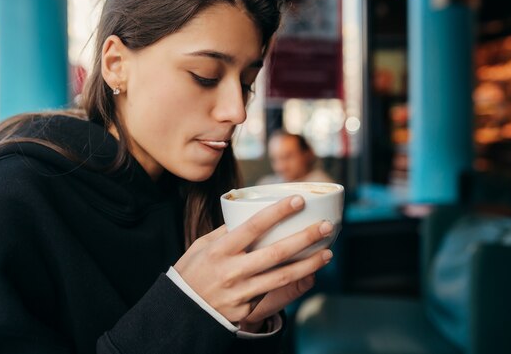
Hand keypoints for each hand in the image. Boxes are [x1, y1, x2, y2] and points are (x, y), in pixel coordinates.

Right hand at [173, 195, 332, 324]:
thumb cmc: (192, 271)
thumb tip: (247, 215)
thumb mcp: (201, 246)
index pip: (253, 226)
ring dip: (309, 264)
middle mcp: (232, 270)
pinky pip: (273, 292)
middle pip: (276, 253)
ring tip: (327, 253)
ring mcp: (241, 291)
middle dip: (305, 238)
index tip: (298, 201)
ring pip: (282, 276)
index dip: (278, 212)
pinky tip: (308, 273)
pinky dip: (293, 282)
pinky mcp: (247, 308)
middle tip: (325, 226)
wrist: (182, 310)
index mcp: (219, 250)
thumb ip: (225, 232)